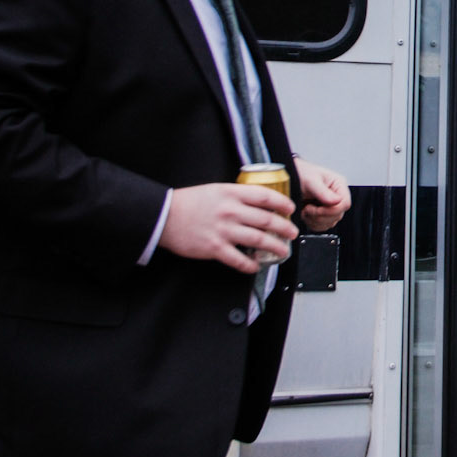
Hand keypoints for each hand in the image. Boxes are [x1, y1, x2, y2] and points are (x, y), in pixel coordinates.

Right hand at [163, 183, 296, 273]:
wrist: (163, 216)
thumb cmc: (188, 202)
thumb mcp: (215, 190)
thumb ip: (235, 195)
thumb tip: (257, 203)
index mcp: (231, 193)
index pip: (265, 196)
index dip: (282, 203)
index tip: (290, 209)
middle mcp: (230, 211)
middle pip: (267, 219)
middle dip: (284, 228)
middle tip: (292, 232)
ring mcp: (223, 230)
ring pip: (258, 240)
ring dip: (275, 247)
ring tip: (283, 250)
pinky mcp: (214, 248)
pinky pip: (239, 259)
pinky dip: (250, 264)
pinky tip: (256, 266)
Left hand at [295, 158, 350, 231]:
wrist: (288, 179)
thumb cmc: (300, 174)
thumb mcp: (310, 180)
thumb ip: (323, 192)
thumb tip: (337, 201)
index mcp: (338, 185)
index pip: (344, 203)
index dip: (332, 210)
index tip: (317, 209)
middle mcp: (337, 196)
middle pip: (337, 215)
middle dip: (320, 216)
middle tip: (308, 208)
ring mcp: (330, 207)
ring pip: (330, 223)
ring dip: (315, 220)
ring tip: (305, 210)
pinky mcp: (322, 215)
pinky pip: (322, 226)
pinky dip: (312, 224)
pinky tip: (306, 214)